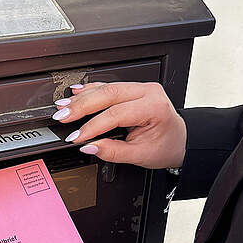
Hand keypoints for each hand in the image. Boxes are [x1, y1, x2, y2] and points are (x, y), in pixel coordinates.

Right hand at [52, 81, 185, 168]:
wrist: (180, 140)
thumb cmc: (166, 146)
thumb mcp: (140, 155)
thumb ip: (113, 151)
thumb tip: (89, 146)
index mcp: (153, 107)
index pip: (115, 114)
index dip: (92, 127)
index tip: (76, 137)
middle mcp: (148, 92)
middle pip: (108, 94)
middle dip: (81, 106)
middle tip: (62, 116)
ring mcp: (141, 88)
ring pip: (106, 87)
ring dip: (82, 97)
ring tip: (64, 106)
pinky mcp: (133, 89)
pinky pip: (109, 86)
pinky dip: (90, 90)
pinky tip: (75, 93)